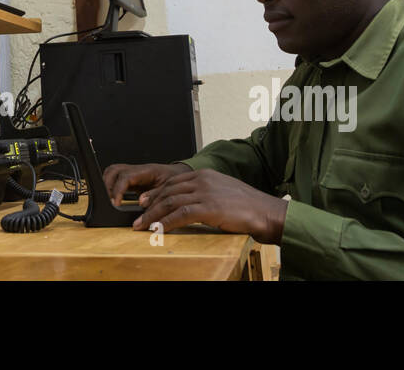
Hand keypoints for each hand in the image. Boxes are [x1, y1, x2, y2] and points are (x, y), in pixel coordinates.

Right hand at [103, 162, 190, 204]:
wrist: (183, 176)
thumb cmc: (178, 182)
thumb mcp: (170, 190)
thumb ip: (156, 195)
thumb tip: (141, 202)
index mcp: (147, 171)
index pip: (126, 176)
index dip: (118, 189)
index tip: (115, 202)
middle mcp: (138, 170)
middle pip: (114, 171)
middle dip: (107, 185)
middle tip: (108, 201)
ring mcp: (134, 173)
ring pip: (113, 172)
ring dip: (107, 184)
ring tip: (109, 200)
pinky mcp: (133, 179)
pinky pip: (117, 178)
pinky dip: (112, 186)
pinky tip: (114, 198)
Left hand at [133, 168, 287, 243]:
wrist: (266, 212)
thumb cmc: (247, 205)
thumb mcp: (222, 192)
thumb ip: (205, 193)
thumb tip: (189, 204)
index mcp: (205, 174)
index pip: (173, 182)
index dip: (156, 193)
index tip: (144, 202)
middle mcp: (203, 180)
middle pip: (168, 191)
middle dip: (150, 205)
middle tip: (138, 216)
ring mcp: (205, 193)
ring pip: (170, 202)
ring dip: (153, 216)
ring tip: (141, 226)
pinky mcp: (209, 208)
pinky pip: (181, 215)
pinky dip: (166, 223)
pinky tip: (158, 230)